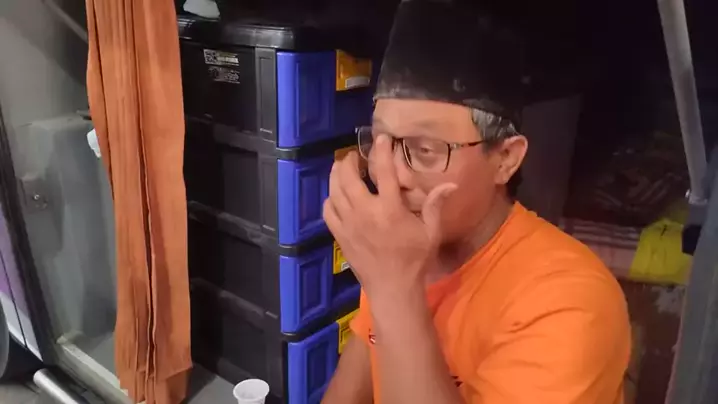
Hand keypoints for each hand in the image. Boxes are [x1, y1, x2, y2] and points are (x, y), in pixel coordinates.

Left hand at [323, 134, 456, 296]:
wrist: (392, 288)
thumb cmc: (415, 260)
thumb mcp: (431, 232)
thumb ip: (435, 205)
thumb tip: (450, 184)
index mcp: (390, 209)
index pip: (383, 172)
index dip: (381, 151)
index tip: (381, 138)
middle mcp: (365, 213)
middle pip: (349, 177)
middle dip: (350, 161)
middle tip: (355, 156)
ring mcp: (349, 224)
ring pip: (334, 191)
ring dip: (336, 175)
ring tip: (342, 168)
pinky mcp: (340, 235)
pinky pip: (328, 210)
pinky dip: (329, 199)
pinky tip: (336, 195)